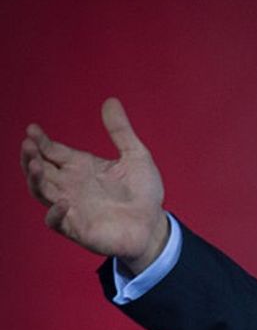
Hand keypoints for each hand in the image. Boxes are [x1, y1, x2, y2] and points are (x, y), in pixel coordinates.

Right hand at [21, 98, 167, 272]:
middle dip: (31, 157)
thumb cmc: (143, 192)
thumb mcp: (136, 156)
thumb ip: (121, 131)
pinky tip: (63, 202)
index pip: (52, 151)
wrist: (154, 224)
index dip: (40, 141)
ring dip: (36, 179)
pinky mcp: (78, 228)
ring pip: (42, 192)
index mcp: (81, 167)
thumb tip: (111, 100)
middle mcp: (71, 185)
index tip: (32, 129)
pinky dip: (56, 213)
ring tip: (37, 165)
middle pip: (40, 169)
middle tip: (28, 144)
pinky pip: (57, 222)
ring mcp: (72, 207)